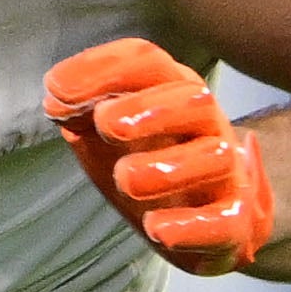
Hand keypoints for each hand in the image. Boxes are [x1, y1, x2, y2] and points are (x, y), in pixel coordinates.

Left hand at [46, 37, 273, 273]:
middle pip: (192, 98)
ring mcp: (226, 172)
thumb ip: (81, 115)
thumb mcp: (107, 139)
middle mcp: (205, 125)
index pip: (146, 63)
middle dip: (148, 109)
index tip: (55, 88)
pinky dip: (192, 225)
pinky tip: (156, 228)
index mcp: (171, 93)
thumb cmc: (151, 170)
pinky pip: (225, 220)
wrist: (202, 228)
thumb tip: (55, 101)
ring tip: (126, 179)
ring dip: (168, 167)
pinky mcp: (235, 221)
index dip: (102, 68)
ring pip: (215, 157)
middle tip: (105, 125)